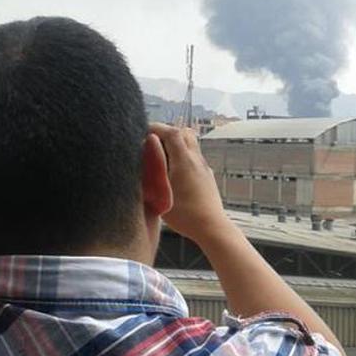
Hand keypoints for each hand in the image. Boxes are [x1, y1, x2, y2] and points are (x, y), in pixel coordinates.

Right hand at [149, 123, 230, 243]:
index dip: (156, 127)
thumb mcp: (161, 192)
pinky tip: (174, 174)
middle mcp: (197, 160)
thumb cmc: (185, 214)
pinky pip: (194, 158)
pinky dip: (183, 158)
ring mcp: (204, 168)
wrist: (211, 227)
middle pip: (184, 133)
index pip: (172, 131)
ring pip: (191, 145)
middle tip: (152, 143)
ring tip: (162, 159)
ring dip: (176, 146)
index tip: (144, 131)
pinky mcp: (207, 177)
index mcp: (185, 160)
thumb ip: (152, 169)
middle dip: (167, 133)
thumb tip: (145, 152)